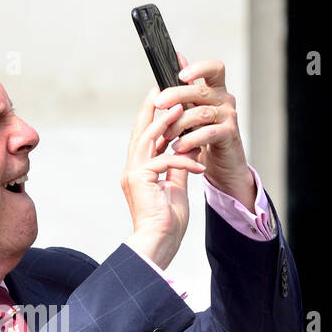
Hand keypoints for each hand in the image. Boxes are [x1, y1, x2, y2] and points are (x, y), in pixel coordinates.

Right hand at [123, 93, 205, 266]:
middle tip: (164, 87)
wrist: (159, 243)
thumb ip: (177, 166)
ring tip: (181, 107)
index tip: (162, 98)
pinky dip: (183, 158)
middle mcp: (132, 170)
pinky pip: (164, 160)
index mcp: (138, 171)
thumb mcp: (176, 187)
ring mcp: (133, 174)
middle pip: (140, 131)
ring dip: (165, 122)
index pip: (144, 138)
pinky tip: (198, 163)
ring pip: (147, 139)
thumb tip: (185, 149)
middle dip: (152, 108)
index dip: (151, 116)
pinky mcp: (140, 180)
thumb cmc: (166, 222)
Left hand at [152, 56, 255, 209]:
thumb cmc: (205, 135)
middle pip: (200, 91)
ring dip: (180, 123)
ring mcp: (229, 116)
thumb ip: (187, 87)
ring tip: (166, 134)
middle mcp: (225, 100)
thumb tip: (177, 58)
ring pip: (202, 113)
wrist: (222, 164)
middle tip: (159, 103)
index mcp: (216, 90)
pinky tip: (179, 147)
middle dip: (176, 96)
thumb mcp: (193, 109)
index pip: (214, 68)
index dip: (199, 68)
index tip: (181, 74)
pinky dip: (191, 140)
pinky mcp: (229, 134)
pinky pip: (208, 133)